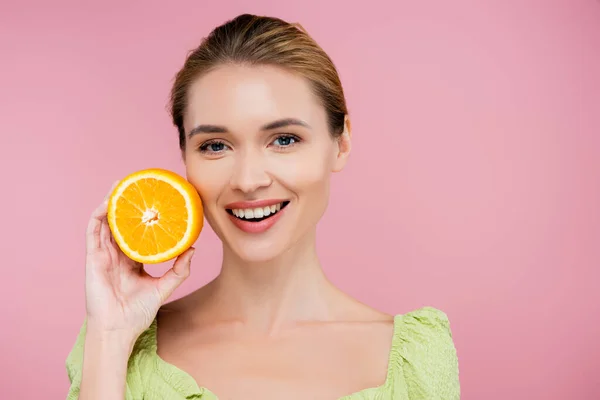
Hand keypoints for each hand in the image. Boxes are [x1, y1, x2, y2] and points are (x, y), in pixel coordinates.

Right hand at [83, 181, 194, 342]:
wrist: (118, 330)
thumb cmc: (137, 313)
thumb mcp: (164, 287)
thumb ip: (179, 269)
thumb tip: (193, 248)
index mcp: (132, 261)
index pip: (138, 234)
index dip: (145, 219)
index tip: (156, 203)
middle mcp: (117, 256)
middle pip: (121, 224)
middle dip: (127, 206)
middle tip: (139, 187)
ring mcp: (103, 256)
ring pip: (105, 223)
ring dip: (111, 204)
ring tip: (122, 186)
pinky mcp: (92, 258)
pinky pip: (93, 232)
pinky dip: (98, 215)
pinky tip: (108, 203)